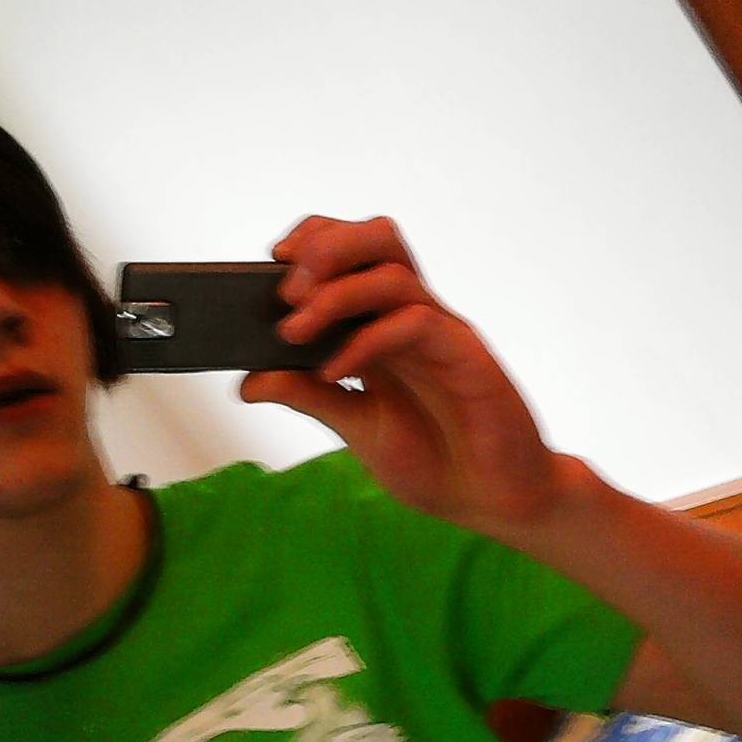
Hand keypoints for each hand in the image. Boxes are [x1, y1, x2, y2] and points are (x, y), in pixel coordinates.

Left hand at [241, 215, 571, 532]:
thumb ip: (308, 397)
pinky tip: (335, 370)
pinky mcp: (467, 355)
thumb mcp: (356, 428)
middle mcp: (413, 317)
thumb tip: (248, 381)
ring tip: (294, 329)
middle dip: (326, 247)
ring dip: (336, 294)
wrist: (493, 501)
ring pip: (394, 273)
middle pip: (378, 240)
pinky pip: (416, 323)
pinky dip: (367, 341)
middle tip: (285, 289)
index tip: (271, 265)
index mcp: (385, 325)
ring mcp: (442, 333)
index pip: (352, 253)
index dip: (313, 241)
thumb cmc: (435, 461)